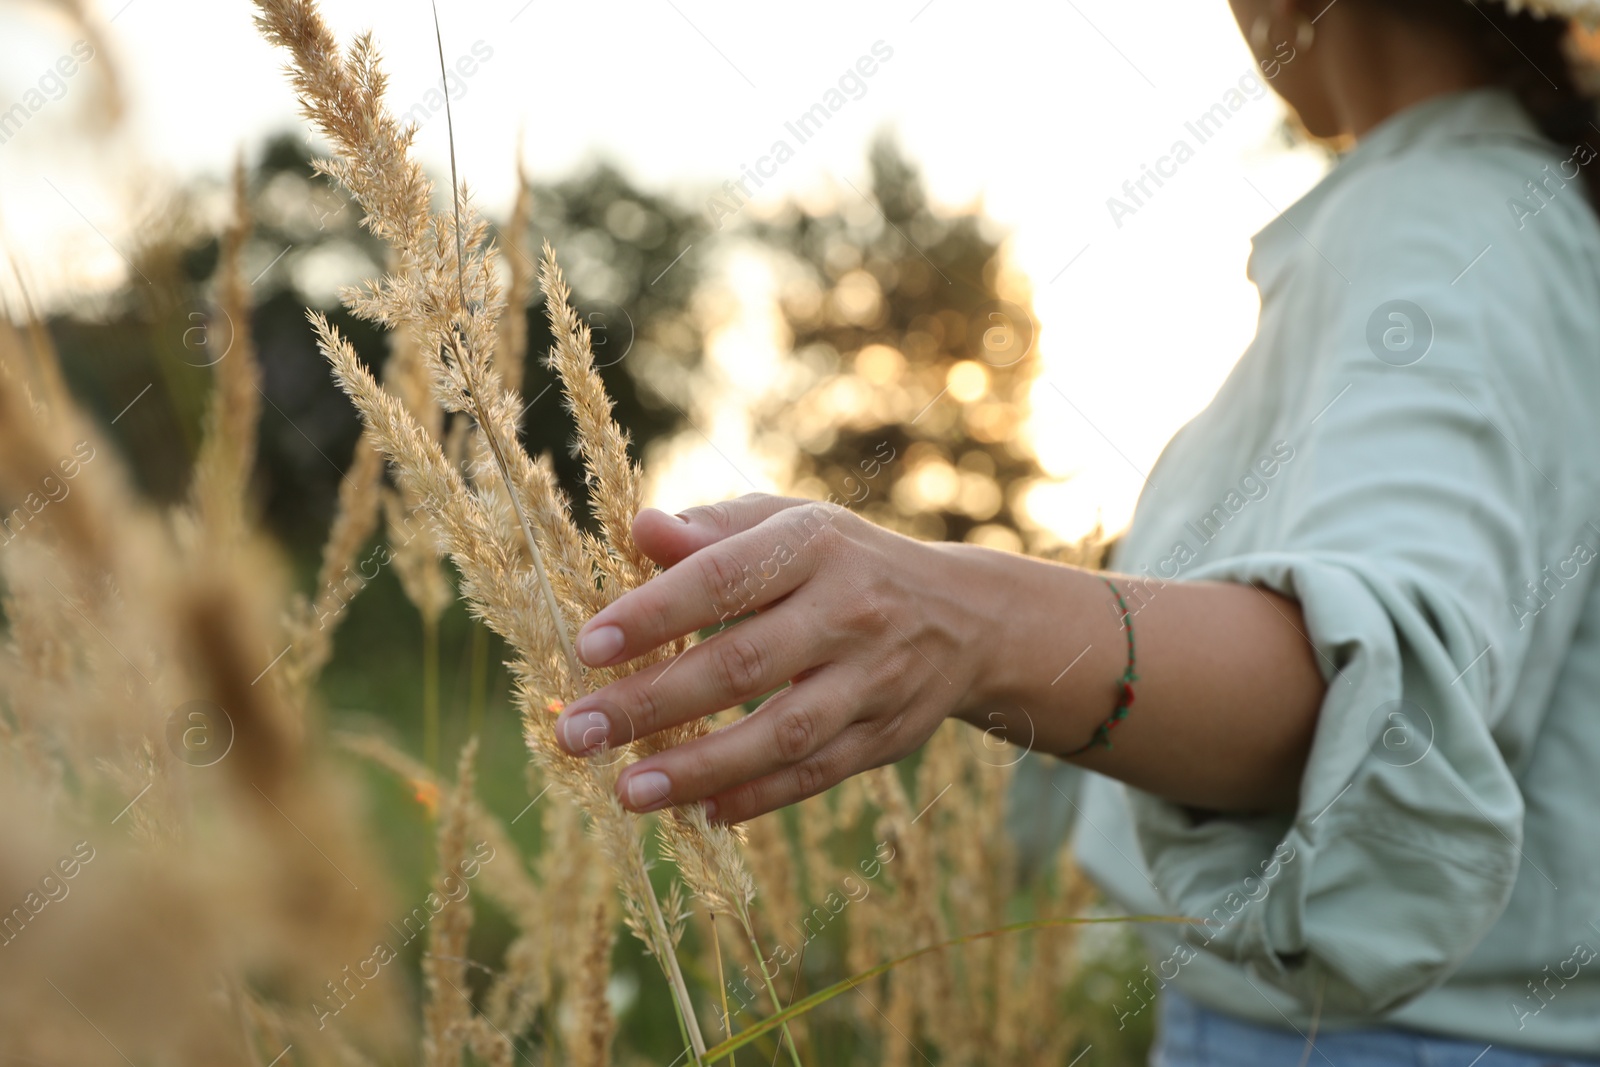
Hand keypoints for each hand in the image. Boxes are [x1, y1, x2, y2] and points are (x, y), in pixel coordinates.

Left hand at [552, 494, 988, 822]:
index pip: (721, 581)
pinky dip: (756, 798)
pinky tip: (698, 813)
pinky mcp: (884, 737)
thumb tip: (640, 528)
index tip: (587, 648)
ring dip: (699, 768)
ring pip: (780, 734)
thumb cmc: (845, 563)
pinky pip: (814, 775)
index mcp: (813, 547)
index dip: (652, 615)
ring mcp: (871, 680)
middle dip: (652, 703)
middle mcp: (847, 613)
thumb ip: (713, 529)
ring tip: (627, 792)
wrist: (966, 617)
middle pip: (741, 665)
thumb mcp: (790, 523)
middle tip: (578, 733)